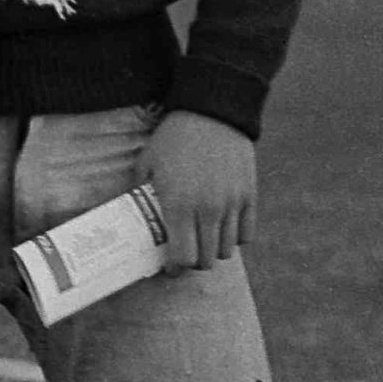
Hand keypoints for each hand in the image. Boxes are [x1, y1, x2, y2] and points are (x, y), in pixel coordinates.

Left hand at [141, 109, 255, 271]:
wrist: (212, 112)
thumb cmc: (173, 138)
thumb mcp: (147, 164)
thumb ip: (140, 194)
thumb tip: (132, 217)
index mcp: (179, 206)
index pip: (183, 257)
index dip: (175, 269)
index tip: (169, 268)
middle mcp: (208, 210)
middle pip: (207, 260)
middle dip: (194, 262)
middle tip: (185, 254)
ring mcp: (232, 204)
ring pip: (228, 250)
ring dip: (214, 251)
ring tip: (204, 241)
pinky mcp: (250, 195)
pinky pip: (247, 233)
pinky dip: (235, 238)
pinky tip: (223, 229)